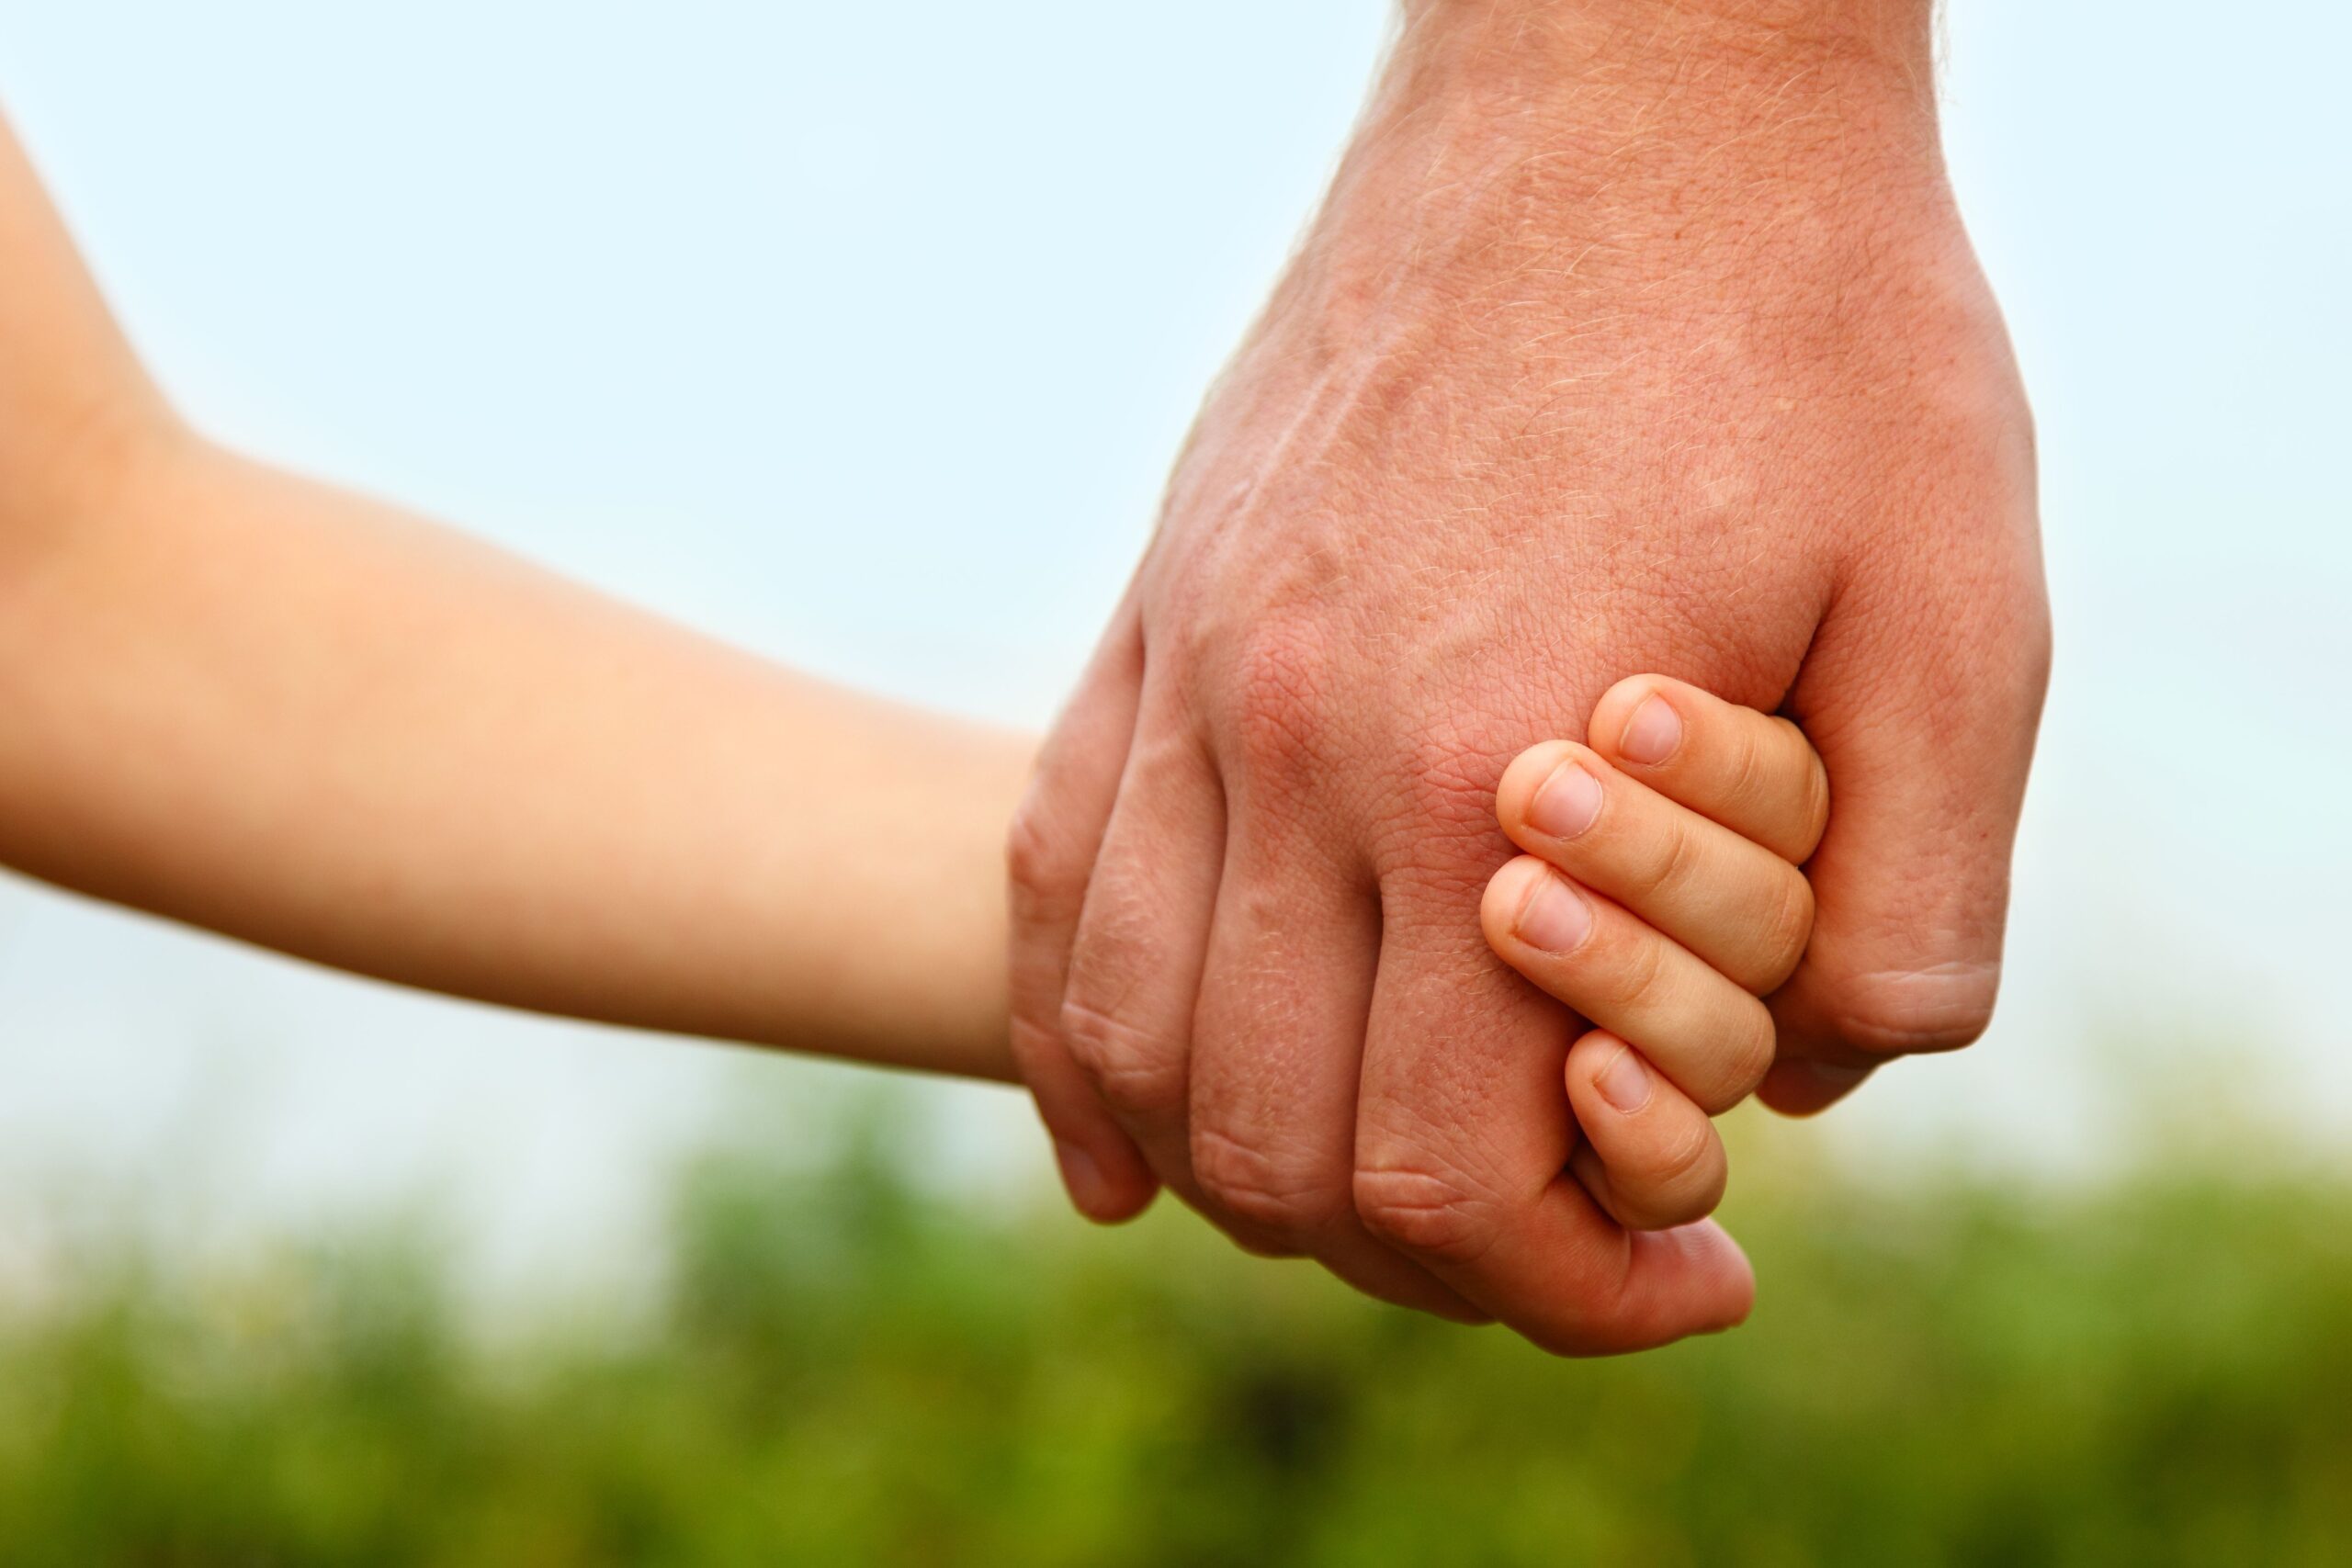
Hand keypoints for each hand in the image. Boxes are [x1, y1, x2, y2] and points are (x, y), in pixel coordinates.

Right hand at [1009, 0, 2047, 1352]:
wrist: (1628, 83)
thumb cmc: (1812, 323)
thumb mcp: (1963, 600)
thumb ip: (1913, 892)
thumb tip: (1822, 1085)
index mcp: (1476, 772)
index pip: (1432, 1172)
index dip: (1555, 1285)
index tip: (1675, 1276)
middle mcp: (1288, 738)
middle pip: (1265, 1140)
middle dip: (1415, 1257)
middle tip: (1553, 1243)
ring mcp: (1194, 667)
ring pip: (1130, 1034)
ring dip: (1241, 1174)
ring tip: (1374, 1194)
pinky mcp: (1157, 607)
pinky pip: (1053, 881)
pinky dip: (1078, 1051)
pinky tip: (1129, 1147)